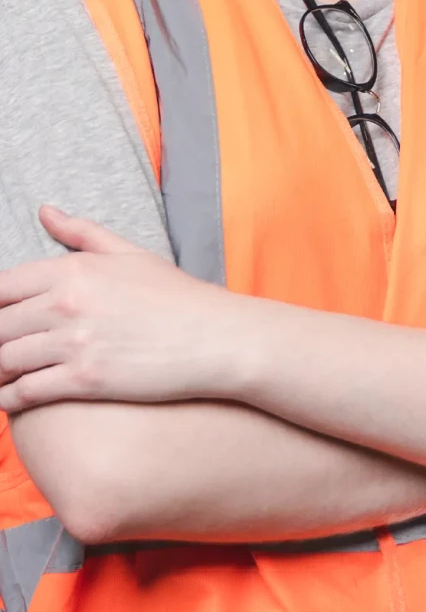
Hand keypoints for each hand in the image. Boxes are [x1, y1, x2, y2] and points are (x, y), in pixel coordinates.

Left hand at [0, 207, 235, 412]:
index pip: (0, 287)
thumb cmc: (179, 298)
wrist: (218, 339)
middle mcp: (68, 303)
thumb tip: (45, 212)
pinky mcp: (85, 380)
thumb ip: (82, 233)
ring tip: (4, 375)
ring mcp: (75, 342)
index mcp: (75, 270)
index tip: (2, 319)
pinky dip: (10, 399)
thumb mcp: (132, 255)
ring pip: (3, 360)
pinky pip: (24, 392)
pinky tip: (14, 398)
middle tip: (6, 348)